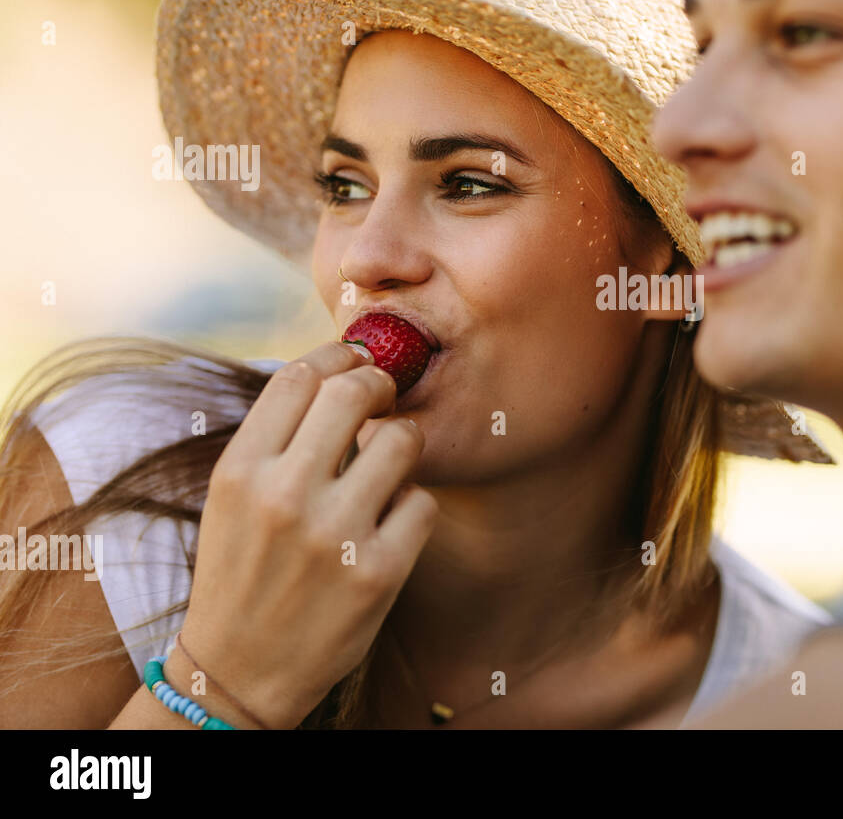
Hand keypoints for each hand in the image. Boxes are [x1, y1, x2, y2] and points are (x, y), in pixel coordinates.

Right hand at [178, 341, 435, 727]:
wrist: (237, 672)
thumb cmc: (242, 570)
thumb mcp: (233, 498)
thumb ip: (278, 437)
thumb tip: (341, 368)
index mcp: (241, 472)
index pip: (300, 377)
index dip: (338, 356)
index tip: (357, 358)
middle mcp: (284, 497)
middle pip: (356, 392)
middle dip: (381, 385)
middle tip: (386, 399)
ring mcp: (334, 536)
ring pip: (402, 441)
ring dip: (403, 445)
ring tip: (388, 467)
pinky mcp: (378, 573)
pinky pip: (423, 503)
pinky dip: (413, 507)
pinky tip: (390, 523)